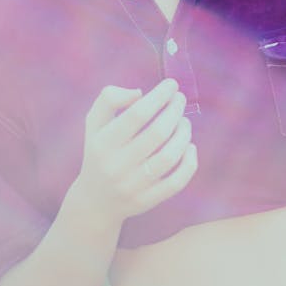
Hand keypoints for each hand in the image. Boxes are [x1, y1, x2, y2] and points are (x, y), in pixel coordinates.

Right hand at [75, 79, 197, 225]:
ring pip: (169, 156)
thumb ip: (109, 99)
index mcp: (103, 142)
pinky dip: (189, 162)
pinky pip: (177, 182)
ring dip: (184, 134)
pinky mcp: (147, 200)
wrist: (95, 201)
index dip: (159, 96)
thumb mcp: (95, 123)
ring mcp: (133, 185)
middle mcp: (117, 165)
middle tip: (180, 99)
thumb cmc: (101, 151)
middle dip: (175, 111)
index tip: (172, 85)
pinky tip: (190, 147)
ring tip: (184, 122)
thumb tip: (139, 93)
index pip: (137, 114)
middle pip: (157, 133)